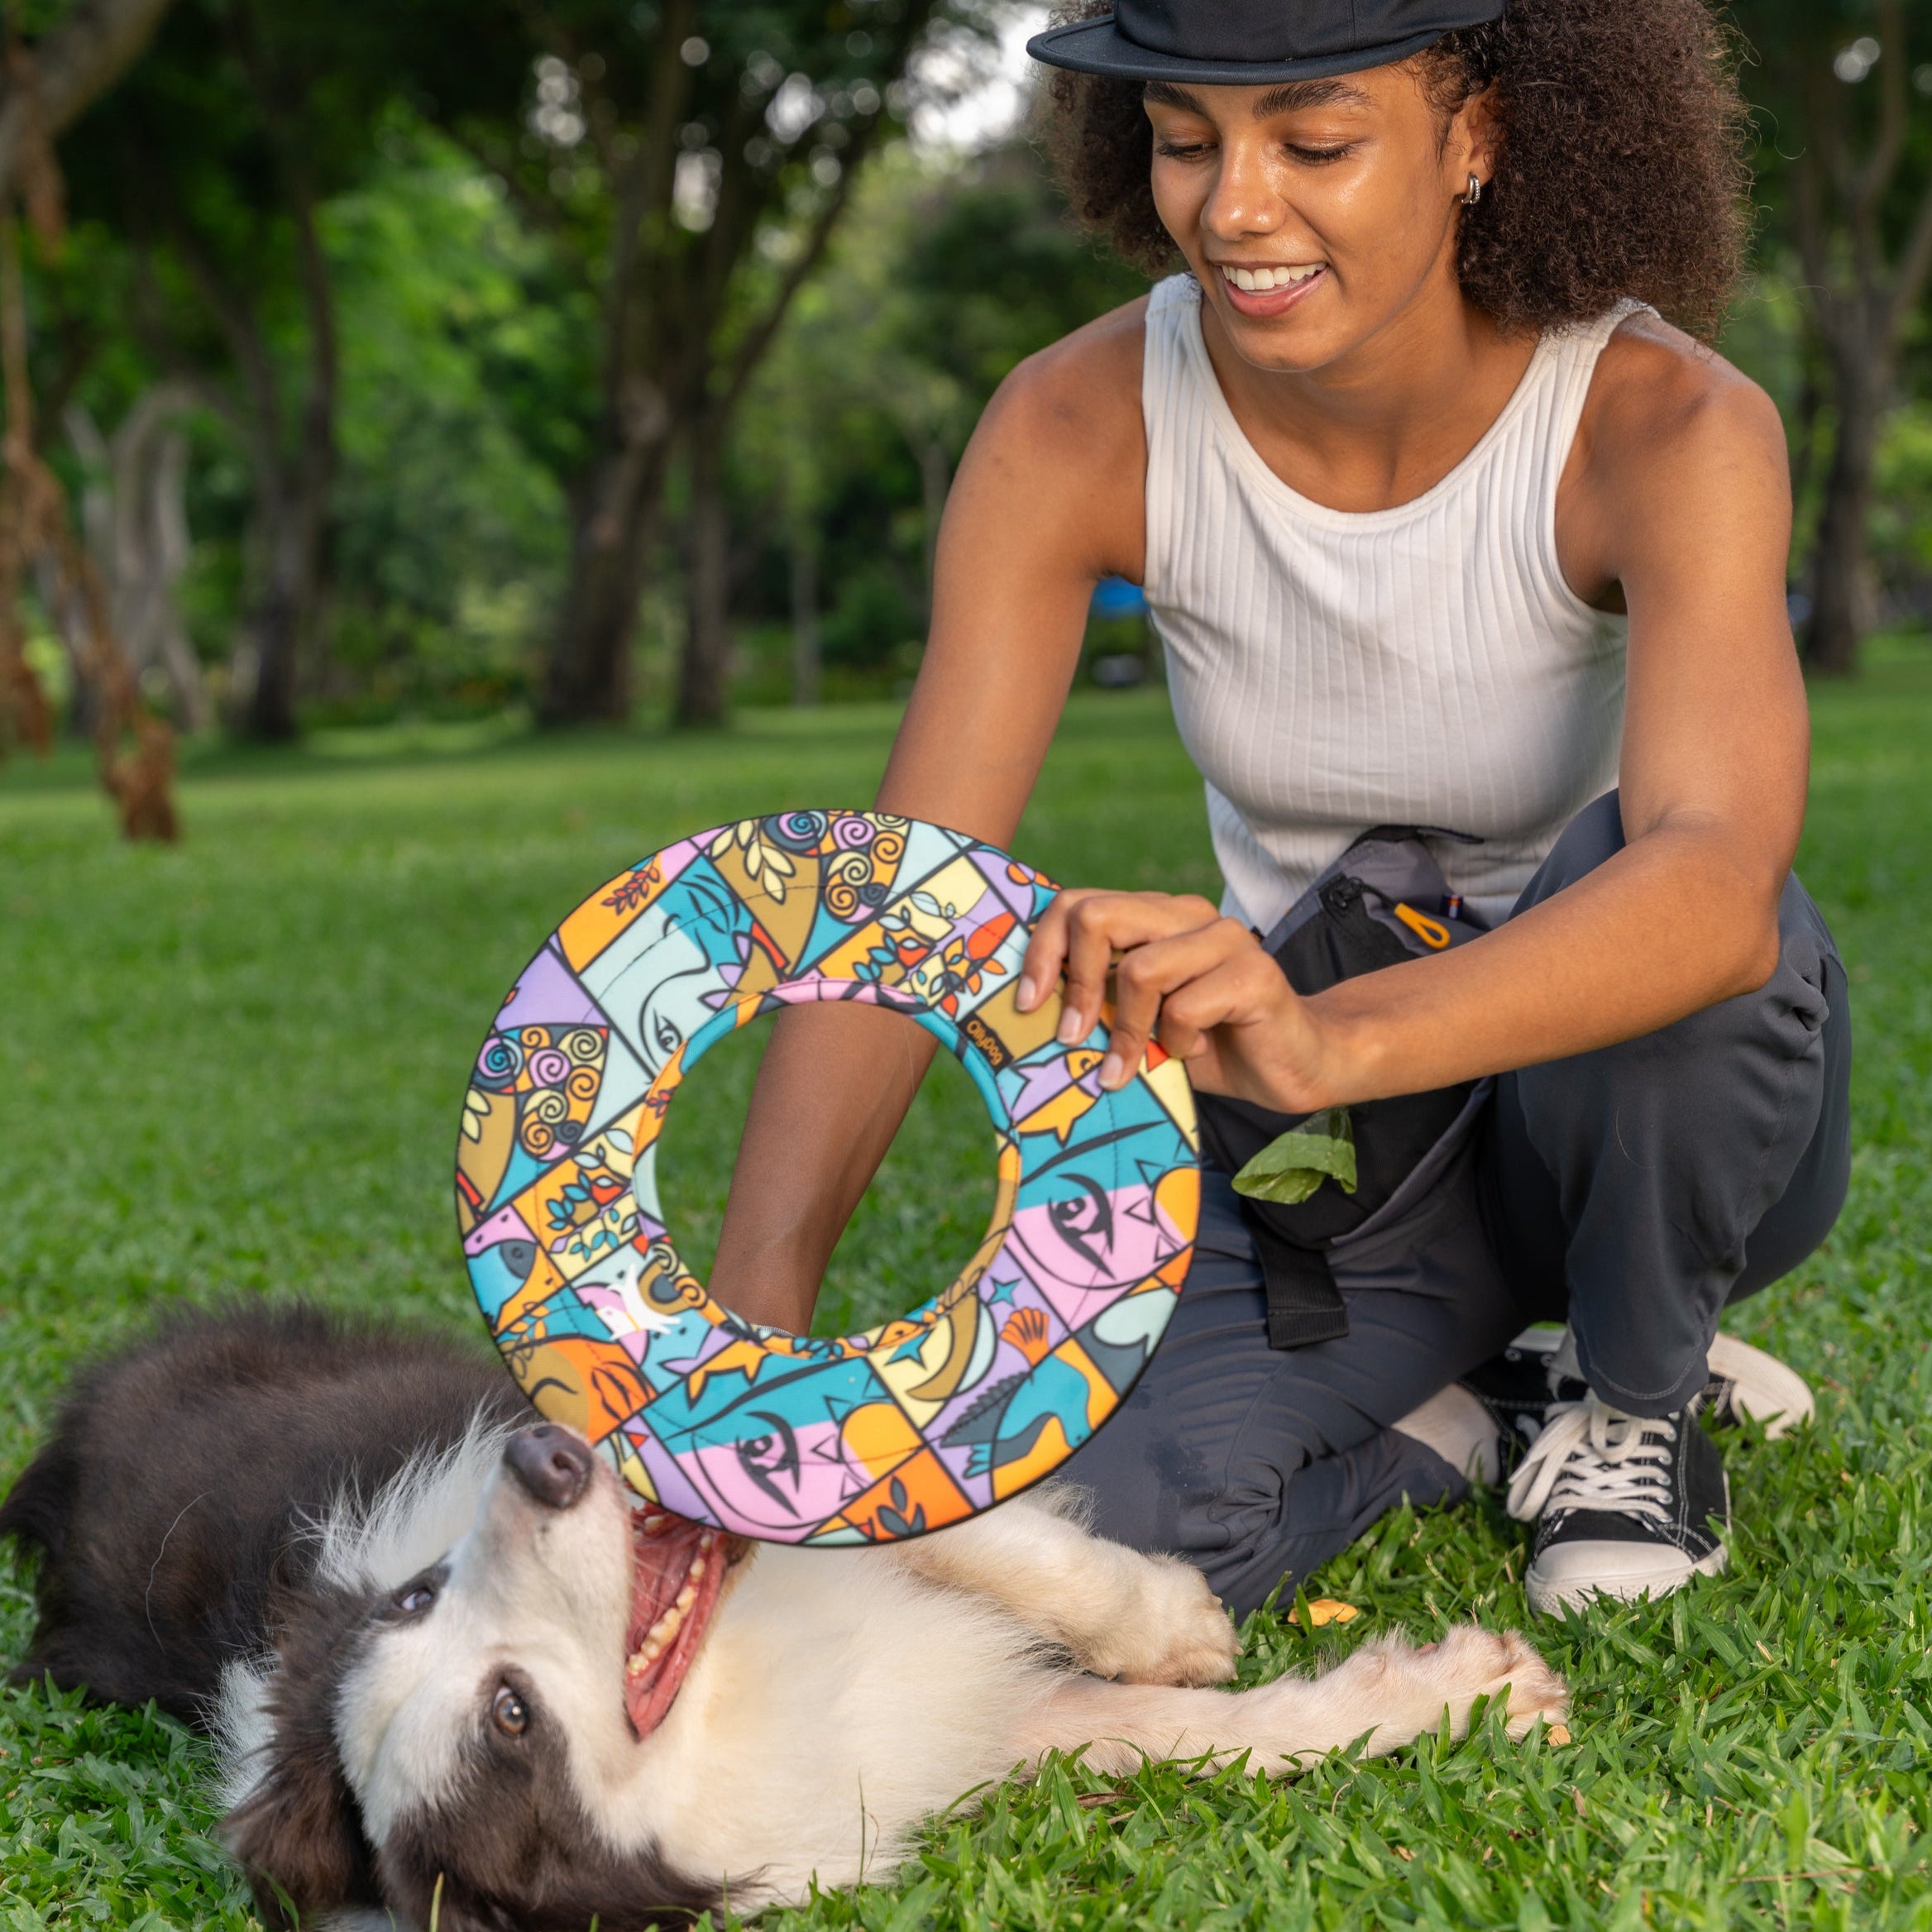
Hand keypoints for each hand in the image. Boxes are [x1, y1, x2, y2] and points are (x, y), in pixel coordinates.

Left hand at [1013, 889, 1336, 1113]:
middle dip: (1074, 985)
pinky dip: (1176, 1043)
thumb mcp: (1136, 1020)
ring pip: (1140, 970)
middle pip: (1098, 918)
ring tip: (1134, 1063)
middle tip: (1071, 1038)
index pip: (1077, 904)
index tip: (1028, 1005)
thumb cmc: (1206, 1044)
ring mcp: (1225, 938)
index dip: (1042, 953)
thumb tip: (1028, 1010)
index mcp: (1154, 916)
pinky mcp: (1253, 973)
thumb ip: (1096, 1000)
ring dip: (1127, 1031)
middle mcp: (1187, 914)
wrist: (1290, 1066)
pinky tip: (1193, 1053)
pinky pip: (1184, 1008)